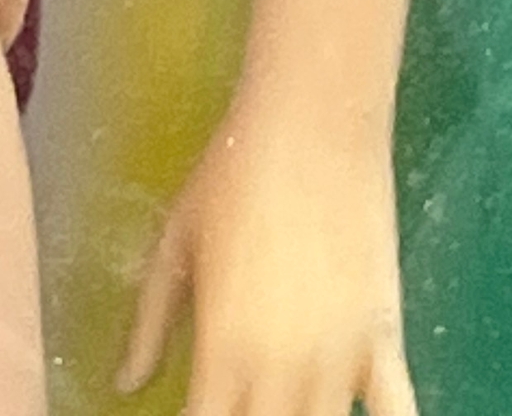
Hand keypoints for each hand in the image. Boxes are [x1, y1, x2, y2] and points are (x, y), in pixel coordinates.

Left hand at [116, 106, 414, 415]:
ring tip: (286, 408)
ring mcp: (340, 362)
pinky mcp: (386, 343)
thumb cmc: (232, 173)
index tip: (191, 414)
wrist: (312, 125)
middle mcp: (282, 371)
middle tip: (238, 407)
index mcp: (222, 348)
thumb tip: (125, 382)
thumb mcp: (175, 242)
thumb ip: (150, 322)